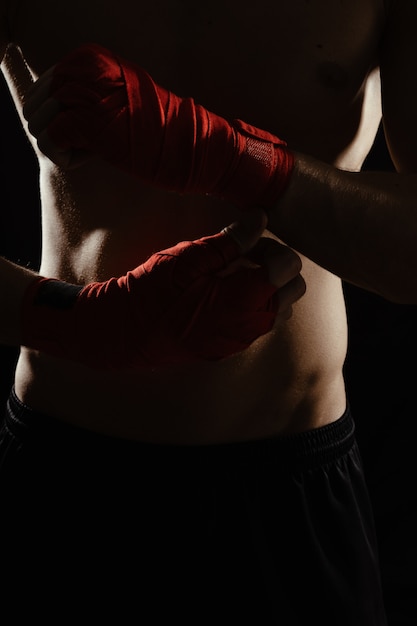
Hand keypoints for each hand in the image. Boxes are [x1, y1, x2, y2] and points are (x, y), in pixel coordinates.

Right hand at [21, 211, 304, 367]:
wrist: (123, 332)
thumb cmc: (151, 291)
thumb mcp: (189, 256)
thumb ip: (230, 240)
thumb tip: (260, 220)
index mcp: (244, 300)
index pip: (290, 268)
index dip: (273, 248)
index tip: (247, 243)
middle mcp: (250, 324)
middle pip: (293, 290)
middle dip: (277, 268)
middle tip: (242, 257)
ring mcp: (240, 339)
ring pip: (280, 309)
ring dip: (266, 287)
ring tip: (232, 275)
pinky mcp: (228, 347)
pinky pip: (258, 323)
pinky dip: (252, 304)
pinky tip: (222, 293)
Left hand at [23, 43, 293, 207]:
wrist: (199, 149)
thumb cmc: (164, 136)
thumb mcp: (123, 107)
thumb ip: (92, 98)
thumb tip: (59, 109)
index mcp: (95, 59)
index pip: (47, 82)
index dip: (55, 111)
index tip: (80, 132)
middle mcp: (89, 69)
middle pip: (38, 99)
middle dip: (50, 128)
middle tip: (81, 147)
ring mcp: (90, 95)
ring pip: (38, 117)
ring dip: (56, 143)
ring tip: (87, 154)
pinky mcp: (94, 125)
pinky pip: (51, 137)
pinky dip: (64, 155)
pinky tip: (88, 161)